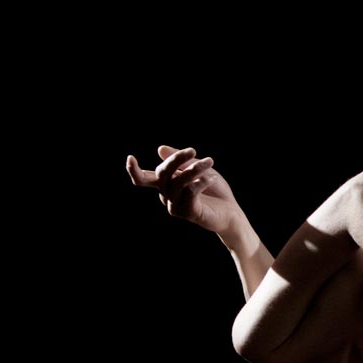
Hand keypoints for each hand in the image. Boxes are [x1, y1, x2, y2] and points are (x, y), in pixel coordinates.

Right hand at [128, 145, 243, 236]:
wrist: (232, 212)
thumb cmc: (214, 190)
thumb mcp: (198, 169)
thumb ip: (182, 161)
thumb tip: (160, 149)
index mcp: (165, 185)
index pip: (143, 179)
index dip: (134, 170)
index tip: (130, 158)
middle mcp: (167, 196)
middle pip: (163, 174)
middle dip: (176, 159)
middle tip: (193, 150)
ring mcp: (176, 206)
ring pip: (178, 182)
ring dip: (194, 169)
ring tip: (210, 162)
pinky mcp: (189, 213)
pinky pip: (189, 193)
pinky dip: (200, 182)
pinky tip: (211, 179)